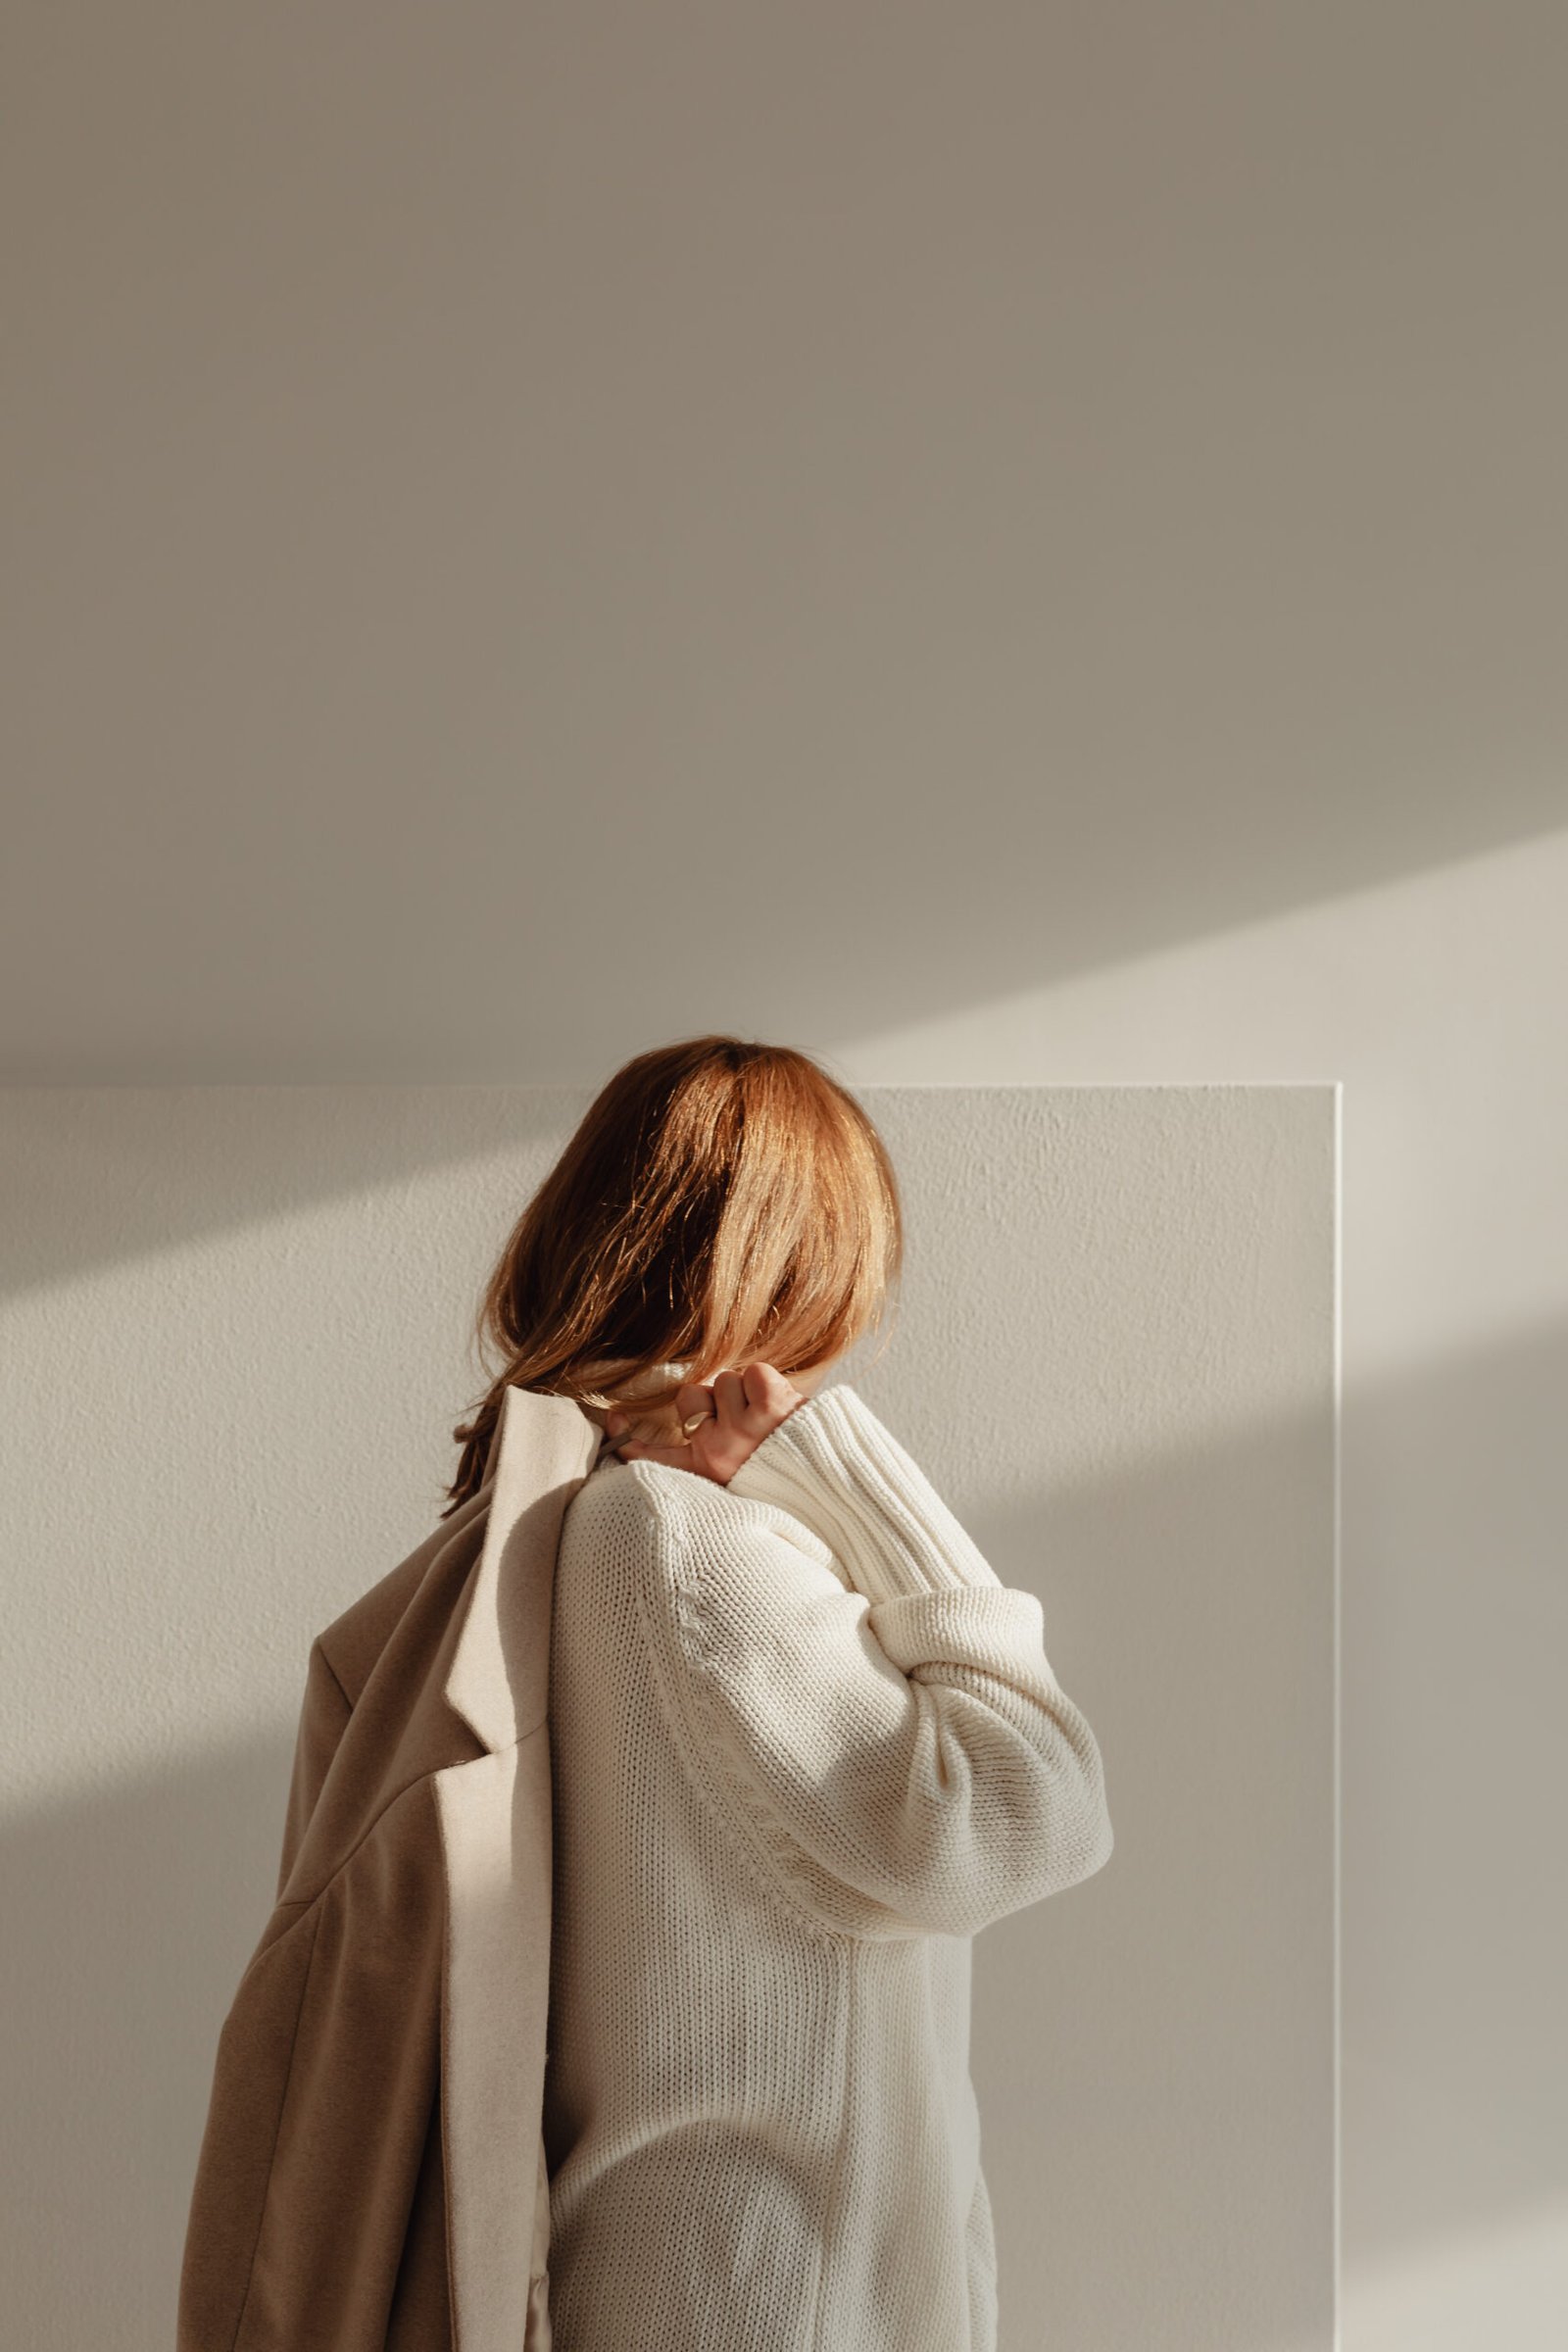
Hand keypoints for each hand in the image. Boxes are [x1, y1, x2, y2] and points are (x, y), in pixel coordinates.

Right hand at [606, 1362, 807, 1484]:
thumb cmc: (782, 1474)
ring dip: (746, 1392)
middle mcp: (719, 1449)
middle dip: (713, 1399)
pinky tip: (780, 1407)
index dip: (626, 1435)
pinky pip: (754, 1372)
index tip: (612, 1418)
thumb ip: (709, 1450)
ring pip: (727, 1380)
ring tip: (769, 1420)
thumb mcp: (737, 1475)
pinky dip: (767, 1382)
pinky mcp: (772, 1402)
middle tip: (741, 1422)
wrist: (831, 1485)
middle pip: (694, 1395)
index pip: (653, 1455)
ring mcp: (745, 1425)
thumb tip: (689, 1415)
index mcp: (705, 1469)